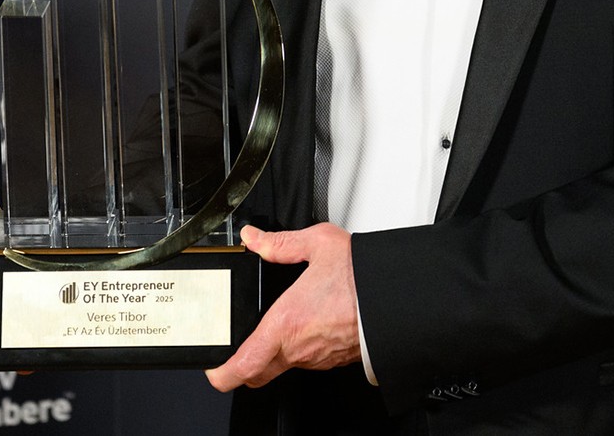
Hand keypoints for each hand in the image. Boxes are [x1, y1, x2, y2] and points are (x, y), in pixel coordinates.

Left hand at [205, 223, 360, 391]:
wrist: (400, 298)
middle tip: (235, 350)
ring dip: (274, 353)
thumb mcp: (317, 245)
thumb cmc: (363, 277)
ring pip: (284, 365)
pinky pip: (308, 360)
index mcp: (286, 323)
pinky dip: (300, 348)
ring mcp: (318, 357)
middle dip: (242, 367)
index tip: (213, 368)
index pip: (242, 366)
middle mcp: (299, 347)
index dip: (221, 373)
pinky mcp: (335, 359)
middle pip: (257, 374)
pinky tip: (308, 324)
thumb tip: (254, 239)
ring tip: (278, 325)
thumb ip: (279, 244)